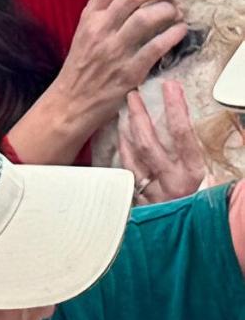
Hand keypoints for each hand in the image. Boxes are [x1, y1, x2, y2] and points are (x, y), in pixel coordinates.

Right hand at [47, 0, 188, 134]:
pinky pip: (157, 46)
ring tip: (177, 11)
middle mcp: (100, 31)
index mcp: (89, 18)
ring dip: (169, 9)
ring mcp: (114, 52)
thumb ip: (106, 12)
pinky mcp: (129, 72)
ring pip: (147, 17)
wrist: (70, 105)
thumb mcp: (85, 33)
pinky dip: (174, 34)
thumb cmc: (81, 68)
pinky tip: (179, 31)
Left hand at [119, 81, 209, 204]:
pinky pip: (125, 170)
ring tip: (124, 110)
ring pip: (133, 155)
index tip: (171, 87)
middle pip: (150, 142)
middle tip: (134, 95)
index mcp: (191, 172)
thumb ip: (189, 151)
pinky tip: (120, 136)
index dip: (176, 108)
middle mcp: (170, 181)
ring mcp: (150, 190)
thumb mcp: (199, 174)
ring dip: (127, 130)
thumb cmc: (194, 198)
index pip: (182, 134)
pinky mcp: (136, 198)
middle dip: (141, 115)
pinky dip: (122, 150)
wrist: (183, 232)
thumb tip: (184, 118)